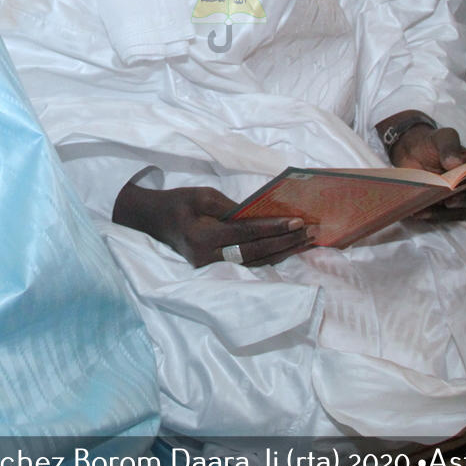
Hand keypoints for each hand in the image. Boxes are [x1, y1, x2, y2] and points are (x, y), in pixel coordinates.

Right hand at [113, 182, 313, 267]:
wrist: (156, 221)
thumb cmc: (180, 203)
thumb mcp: (203, 195)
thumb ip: (232, 207)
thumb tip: (262, 214)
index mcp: (202, 237)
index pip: (245, 234)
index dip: (272, 228)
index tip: (297, 221)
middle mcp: (207, 258)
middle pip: (255, 253)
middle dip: (284, 242)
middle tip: (309, 231)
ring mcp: (211, 268)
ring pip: (255, 263)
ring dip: (282, 252)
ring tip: (306, 241)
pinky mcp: (216, 270)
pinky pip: (249, 265)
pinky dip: (270, 256)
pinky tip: (288, 248)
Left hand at [387, 124, 465, 219]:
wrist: (411, 153)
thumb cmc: (433, 144)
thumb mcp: (441, 138)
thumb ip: (449, 147)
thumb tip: (457, 163)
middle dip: (464, 201)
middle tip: (449, 201)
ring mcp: (462, 199)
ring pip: (462, 212)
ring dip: (445, 213)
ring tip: (426, 208)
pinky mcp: (446, 209)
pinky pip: (444, 216)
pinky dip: (432, 215)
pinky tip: (418, 212)